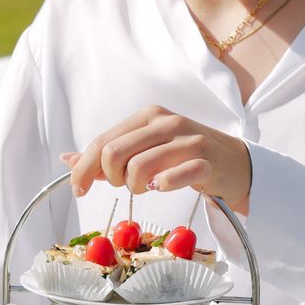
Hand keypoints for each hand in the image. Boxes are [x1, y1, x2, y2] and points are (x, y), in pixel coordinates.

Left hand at [62, 107, 252, 214]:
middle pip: (114, 154)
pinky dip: (161, 187)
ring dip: (134, 186)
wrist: (236, 164)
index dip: (83, 169)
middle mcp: (166, 123)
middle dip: (109, 178)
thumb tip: (68, 160)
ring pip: (138, 168)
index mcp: (148, 115)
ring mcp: (188, 141)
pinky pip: (170, 179)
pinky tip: (163, 187)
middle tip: (121, 186)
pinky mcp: (206, 163)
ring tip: (146, 187)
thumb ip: (109, 153)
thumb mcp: (146, 147)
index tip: (78, 189)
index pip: (102, 142)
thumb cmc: (185, 156)